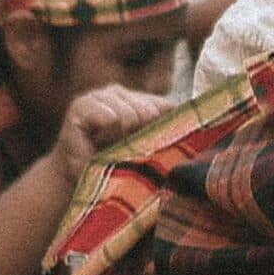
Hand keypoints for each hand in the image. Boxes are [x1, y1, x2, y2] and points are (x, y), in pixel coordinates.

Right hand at [48, 86, 173, 176]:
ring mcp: (100, 96)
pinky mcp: (81, 105)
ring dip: (122, 139)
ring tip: (108, 148)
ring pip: (131, 114)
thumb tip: (199, 130)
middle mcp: (120, 92)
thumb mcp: (144, 148)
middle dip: (140, 136)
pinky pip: (111, 118)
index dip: (159, 131)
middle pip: (150, 111)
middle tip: (121, 150)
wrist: (74, 182)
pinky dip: (107, 135)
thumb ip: (164, 132)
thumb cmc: (112, 166)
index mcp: (138, 100)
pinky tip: (96, 143)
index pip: (165, 107)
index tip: (144, 148)